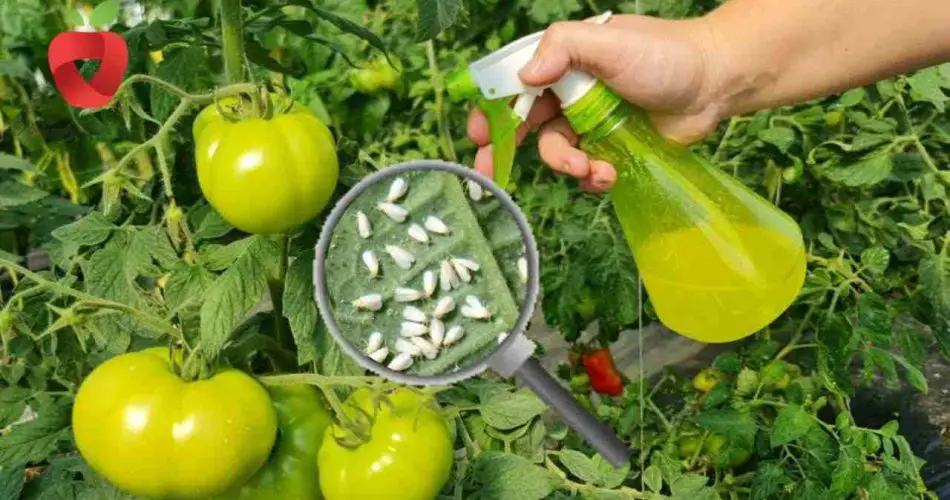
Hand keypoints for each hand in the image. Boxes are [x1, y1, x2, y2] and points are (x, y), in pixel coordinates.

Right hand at [466, 14, 724, 191]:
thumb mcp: (607, 42)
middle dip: (506, 150)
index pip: (514, 84)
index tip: (478, 135)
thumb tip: (525, 77)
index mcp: (563, 61)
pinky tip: (608, 173)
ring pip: (556, 152)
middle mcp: (571, 92)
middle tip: (490, 174)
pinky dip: (593, 177)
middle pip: (525, 125)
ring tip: (589, 167)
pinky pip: (587, 171)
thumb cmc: (664, 54)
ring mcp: (591, 123)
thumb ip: (562, 49)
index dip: (491, 109)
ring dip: (565, 165)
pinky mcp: (612, 149)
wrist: (716, 83)